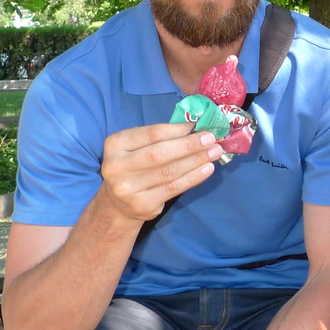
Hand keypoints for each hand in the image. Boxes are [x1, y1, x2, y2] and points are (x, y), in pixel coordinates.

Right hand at [99, 122, 223, 221]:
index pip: (152, 134)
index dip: (178, 129)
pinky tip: (207, 168)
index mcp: (116, 144)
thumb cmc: (134, 166)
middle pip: (160, 153)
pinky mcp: (142, 204)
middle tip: (211, 138)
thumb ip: (160, 137)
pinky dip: (194, 177)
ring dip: (196, 160)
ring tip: (214, 152)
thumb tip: (195, 127)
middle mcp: (117, 166)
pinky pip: (174, 188)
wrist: (118, 204)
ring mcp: (128, 188)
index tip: (198, 125)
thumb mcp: (136, 147)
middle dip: (189, 145)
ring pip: (169, 171)